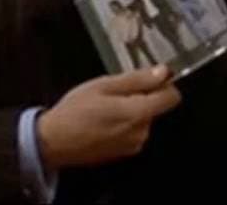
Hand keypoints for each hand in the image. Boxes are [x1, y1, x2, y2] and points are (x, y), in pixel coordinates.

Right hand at [36, 65, 181, 169]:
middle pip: (155, 108)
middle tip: (113, 93)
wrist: (54, 142)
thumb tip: (163, 72)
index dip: (163, 84)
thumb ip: (138, 79)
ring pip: (143, 119)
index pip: (172, 98)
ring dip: (130, 111)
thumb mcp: (104, 85)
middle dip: (140, 97)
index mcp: (139, 113)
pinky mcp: (123, 154)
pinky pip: (132, 132)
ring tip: (104, 108)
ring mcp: (133, 145)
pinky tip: (102, 121)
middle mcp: (141, 132)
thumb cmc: (75, 110)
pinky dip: (123, 124)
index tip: (148, 78)